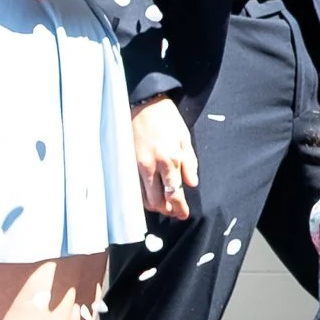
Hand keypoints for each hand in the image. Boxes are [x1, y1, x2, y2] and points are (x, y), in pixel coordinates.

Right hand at [133, 96, 198, 218]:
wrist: (144, 105)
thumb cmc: (167, 119)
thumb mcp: (184, 138)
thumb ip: (189, 163)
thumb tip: (191, 184)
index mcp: (169, 159)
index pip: (174, 193)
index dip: (180, 208)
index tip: (184, 214)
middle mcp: (152, 167)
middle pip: (158, 201)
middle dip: (168, 211)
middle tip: (176, 213)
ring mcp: (137, 167)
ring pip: (145, 198)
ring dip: (156, 207)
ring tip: (165, 206)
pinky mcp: (128, 165)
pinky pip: (135, 189)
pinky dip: (144, 197)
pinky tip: (151, 196)